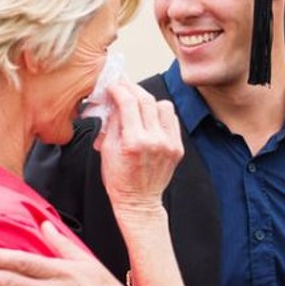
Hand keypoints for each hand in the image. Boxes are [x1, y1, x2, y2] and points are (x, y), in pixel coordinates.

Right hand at [93, 81, 183, 213]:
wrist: (139, 201)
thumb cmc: (118, 179)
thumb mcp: (106, 149)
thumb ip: (112, 122)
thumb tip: (115, 100)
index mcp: (133, 141)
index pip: (128, 102)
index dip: (119, 88)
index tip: (113, 84)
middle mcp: (154, 140)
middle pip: (147, 100)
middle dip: (133, 88)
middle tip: (123, 85)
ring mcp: (169, 144)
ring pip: (163, 106)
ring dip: (149, 101)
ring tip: (138, 104)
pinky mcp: (178, 148)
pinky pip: (172, 120)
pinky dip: (161, 114)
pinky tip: (150, 117)